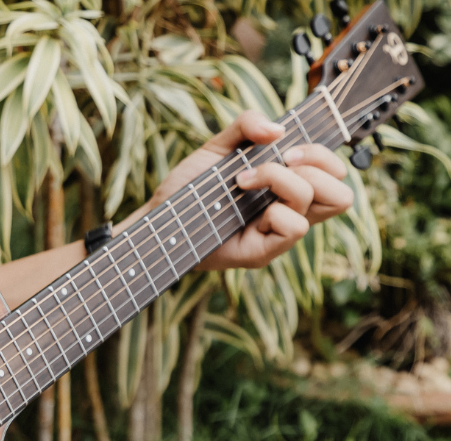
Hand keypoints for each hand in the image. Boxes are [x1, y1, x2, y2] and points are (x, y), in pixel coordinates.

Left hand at [128, 110, 354, 270]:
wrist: (158, 216)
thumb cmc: (190, 187)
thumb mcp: (217, 146)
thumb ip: (246, 126)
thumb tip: (277, 129)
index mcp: (287, 189)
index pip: (336, 174)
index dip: (322, 154)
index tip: (285, 147)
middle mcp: (288, 213)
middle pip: (343, 194)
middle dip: (317, 164)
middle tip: (278, 160)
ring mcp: (276, 236)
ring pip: (325, 206)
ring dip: (286, 181)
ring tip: (245, 180)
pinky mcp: (261, 253)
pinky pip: (295, 227)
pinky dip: (274, 209)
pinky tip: (243, 204)